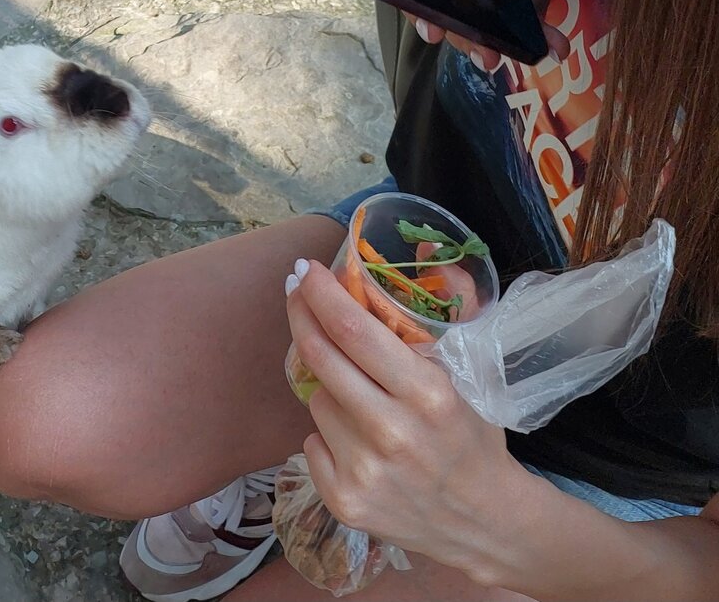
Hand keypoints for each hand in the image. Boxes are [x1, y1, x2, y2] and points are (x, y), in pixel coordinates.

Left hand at [286, 259, 525, 575]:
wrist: (485, 524)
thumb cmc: (471, 439)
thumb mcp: (463, 378)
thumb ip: (425, 327)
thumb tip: (406, 258)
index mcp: (427, 393)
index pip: (354, 330)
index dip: (321, 293)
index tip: (304, 269)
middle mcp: (392, 431)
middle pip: (320, 355)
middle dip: (302, 314)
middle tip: (296, 292)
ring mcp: (364, 470)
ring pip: (316, 398)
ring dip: (330, 388)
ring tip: (365, 404)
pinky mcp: (344, 500)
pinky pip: (311, 441)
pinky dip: (326, 435)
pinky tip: (358, 445)